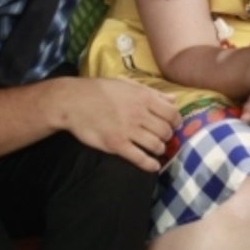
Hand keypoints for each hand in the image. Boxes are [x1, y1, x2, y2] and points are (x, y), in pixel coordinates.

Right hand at [61, 77, 179, 171]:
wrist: (73, 101)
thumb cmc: (100, 90)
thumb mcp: (128, 84)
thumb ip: (152, 92)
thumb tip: (174, 99)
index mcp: (144, 97)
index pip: (172, 113)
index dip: (175, 122)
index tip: (173, 125)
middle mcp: (139, 114)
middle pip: (166, 131)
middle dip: (168, 136)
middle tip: (163, 138)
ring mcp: (128, 130)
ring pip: (156, 145)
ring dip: (159, 149)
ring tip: (156, 149)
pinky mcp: (117, 145)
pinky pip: (140, 158)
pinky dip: (150, 164)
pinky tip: (153, 166)